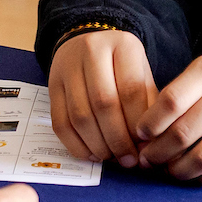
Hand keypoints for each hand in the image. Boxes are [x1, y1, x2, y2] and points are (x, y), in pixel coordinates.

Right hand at [49, 29, 158, 163]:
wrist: (86, 42)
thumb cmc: (121, 65)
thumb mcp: (142, 72)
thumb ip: (148, 104)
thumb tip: (149, 144)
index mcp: (123, 45)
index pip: (131, 90)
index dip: (137, 124)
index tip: (144, 146)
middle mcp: (92, 50)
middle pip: (104, 104)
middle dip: (118, 139)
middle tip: (128, 159)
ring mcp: (68, 67)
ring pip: (80, 116)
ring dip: (97, 145)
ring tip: (111, 158)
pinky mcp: (52, 85)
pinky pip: (60, 123)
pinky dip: (76, 145)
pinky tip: (92, 154)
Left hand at [133, 51, 201, 184]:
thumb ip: (180, 95)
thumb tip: (145, 134)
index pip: (171, 101)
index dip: (150, 123)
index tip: (140, 135)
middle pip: (184, 132)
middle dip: (158, 153)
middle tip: (148, 160)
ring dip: (180, 170)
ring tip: (169, 171)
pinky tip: (195, 176)